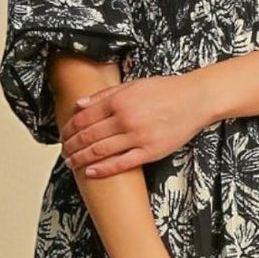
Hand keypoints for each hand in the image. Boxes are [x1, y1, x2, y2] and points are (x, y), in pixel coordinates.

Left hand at [62, 72, 213, 178]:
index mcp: (119, 100)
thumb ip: (105, 95)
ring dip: (81, 158)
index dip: (69, 128)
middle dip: (72, 145)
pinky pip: (121, 164)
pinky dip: (103, 169)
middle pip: (88, 135)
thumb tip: (79, 104)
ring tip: (72, 163)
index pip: (84, 117)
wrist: (195, 100)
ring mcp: (138, 136)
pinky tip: (90, 172)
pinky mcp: (150, 151)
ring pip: (100, 151)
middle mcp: (125, 118)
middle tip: (64, 152)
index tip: (63, 135)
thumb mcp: (132, 85)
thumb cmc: (165, 91)